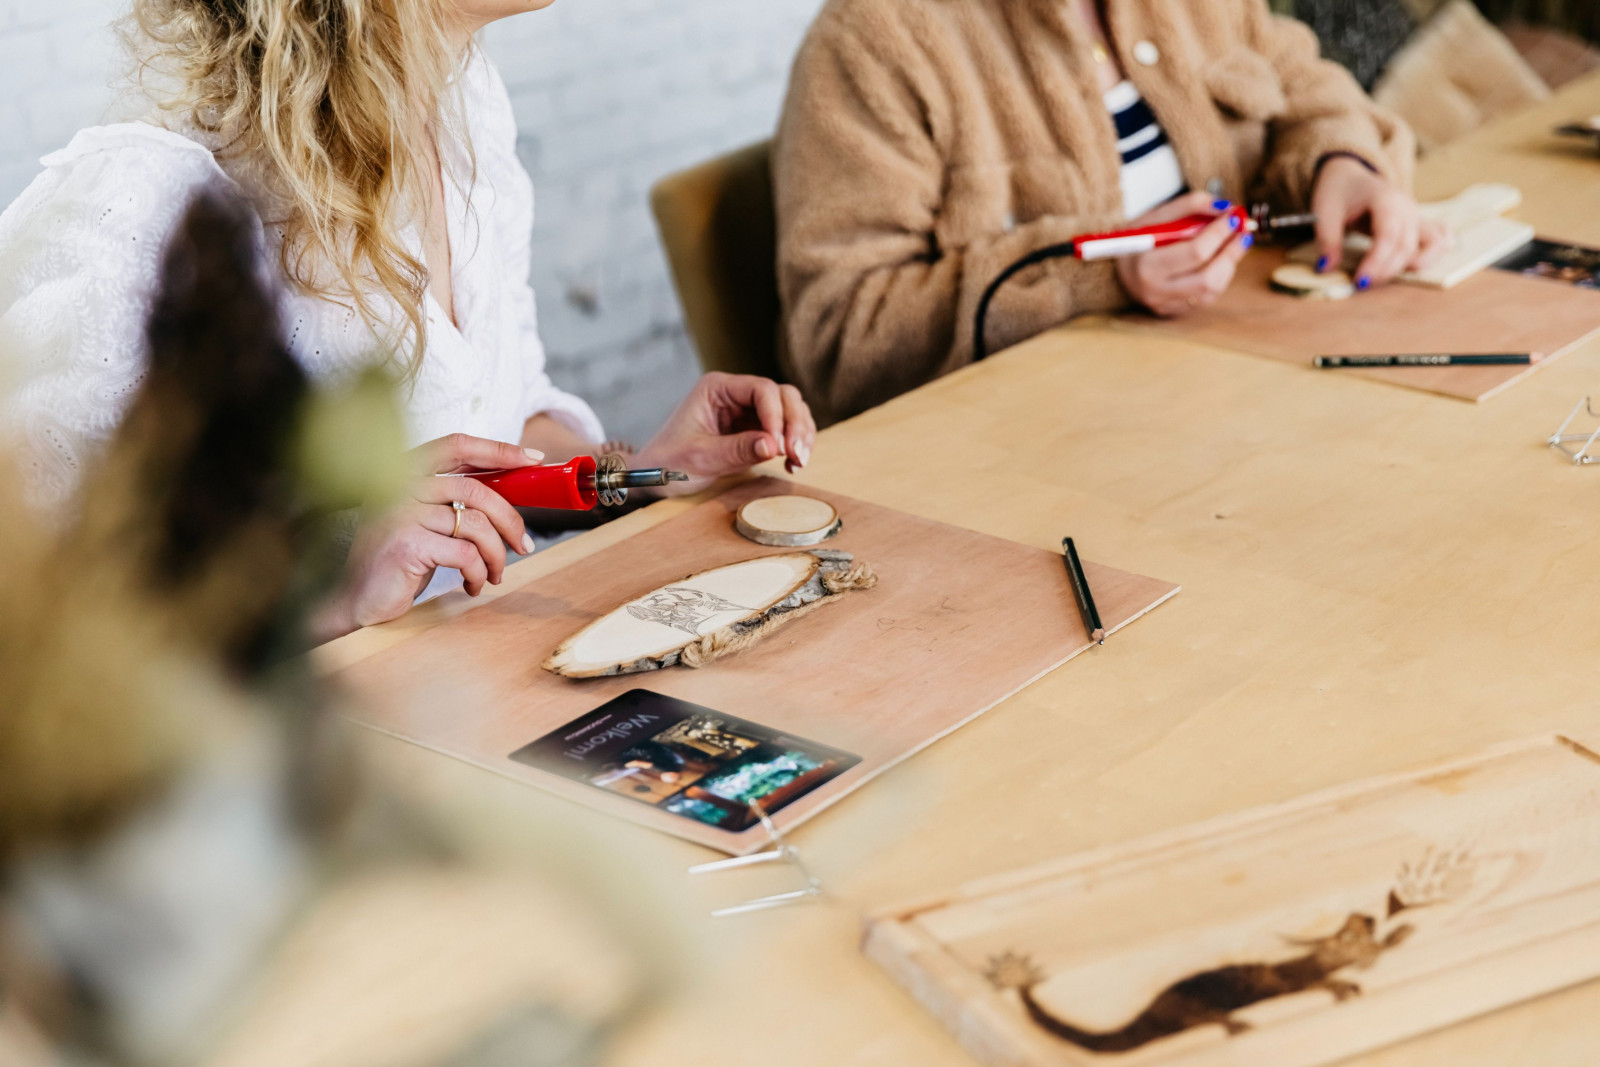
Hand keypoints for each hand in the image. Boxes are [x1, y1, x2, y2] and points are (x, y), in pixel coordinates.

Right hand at [312, 434, 541, 640]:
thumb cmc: (401, 559)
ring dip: (497, 555)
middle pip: (476, 489)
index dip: (498, 449)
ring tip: (494, 574)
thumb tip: (513, 489)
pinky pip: (465, 552)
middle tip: (524, 545)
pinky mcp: (406, 544)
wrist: (358, 598)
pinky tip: (472, 584)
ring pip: (476, 524)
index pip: (457, 446)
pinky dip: (478, 572)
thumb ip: (453, 499)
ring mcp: (400, 513)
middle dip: (510, 520)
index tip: (532, 459)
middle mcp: (399, 485)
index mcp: (405, 471)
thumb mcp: (425, 519)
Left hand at [633, 372, 817, 492]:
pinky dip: (795, 444)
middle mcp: (736, 394)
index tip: (779, 445)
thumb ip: (737, 449)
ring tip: (798, 461)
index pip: (761, 389)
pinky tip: (792, 464)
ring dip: (801, 434)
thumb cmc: (668, 462)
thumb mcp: (700, 457)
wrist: (656, 478)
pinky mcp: (756, 431)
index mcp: (717, 388)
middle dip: (795, 425)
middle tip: (796, 455)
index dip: (776, 415)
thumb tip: (773, 446)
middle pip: (783, 396)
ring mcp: (749, 412)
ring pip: (791, 410)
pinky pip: (786, 430)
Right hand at [1115, 191, 1252, 316]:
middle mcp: (1155, 291)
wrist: (1116, 264)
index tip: (1233, 217)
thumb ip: (1191, 205)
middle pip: (1208, 277)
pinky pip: (1207, 298)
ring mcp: (1165, 305)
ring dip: (1229, 265)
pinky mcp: (1174, 312)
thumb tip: (1226, 209)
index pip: (1195, 252)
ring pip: (1211, 290)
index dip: (1219, 233)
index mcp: (1146, 265)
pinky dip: (1219, 277)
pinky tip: (1219, 261)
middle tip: (1243, 232)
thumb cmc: (1138, 237)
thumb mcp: (1157, 215)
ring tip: (1233, 244)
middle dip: (1231, 252)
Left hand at [1311, 155, 1447, 288]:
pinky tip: (1420, 265)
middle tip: (1362, 284)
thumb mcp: (1325, 212)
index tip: (1360, 281)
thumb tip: (1325, 268)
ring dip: (1412, 266)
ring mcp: (1415, 215)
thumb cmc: (1338, 191)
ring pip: (1430, 244)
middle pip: (1407, 245)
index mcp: (1385, 199)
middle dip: (1386, 270)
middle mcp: (1406, 207)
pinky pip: (1436, 238)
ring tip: (1385, 278)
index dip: (1377, 261)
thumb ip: (1327, 240)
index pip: (1388, 235)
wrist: (1350, 175)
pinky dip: (1434, 254)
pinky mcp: (1417, 224)